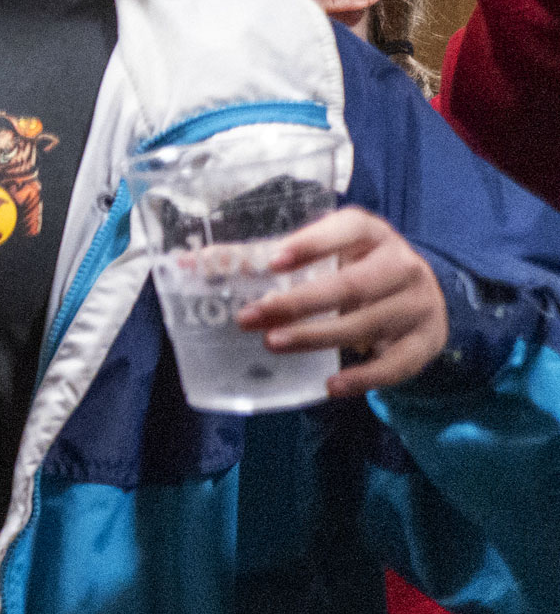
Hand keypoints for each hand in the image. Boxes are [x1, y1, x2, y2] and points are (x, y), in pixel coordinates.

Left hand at [233, 207, 449, 397]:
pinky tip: (330, 385)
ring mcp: (418, 304)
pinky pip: (396, 364)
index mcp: (371, 234)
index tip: (273, 260)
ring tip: (272, 345)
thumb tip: (189, 263)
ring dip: (317, 337)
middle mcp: (401, 264)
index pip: (347, 228)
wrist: (422, 296)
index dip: (312, 243)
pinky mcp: (426, 341)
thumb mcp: (323, 255)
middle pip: (352, 284)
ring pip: (367, 323)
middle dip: (299, 303)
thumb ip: (261, 258)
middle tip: (252, 318)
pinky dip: (363, 377)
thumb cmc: (355, 268)